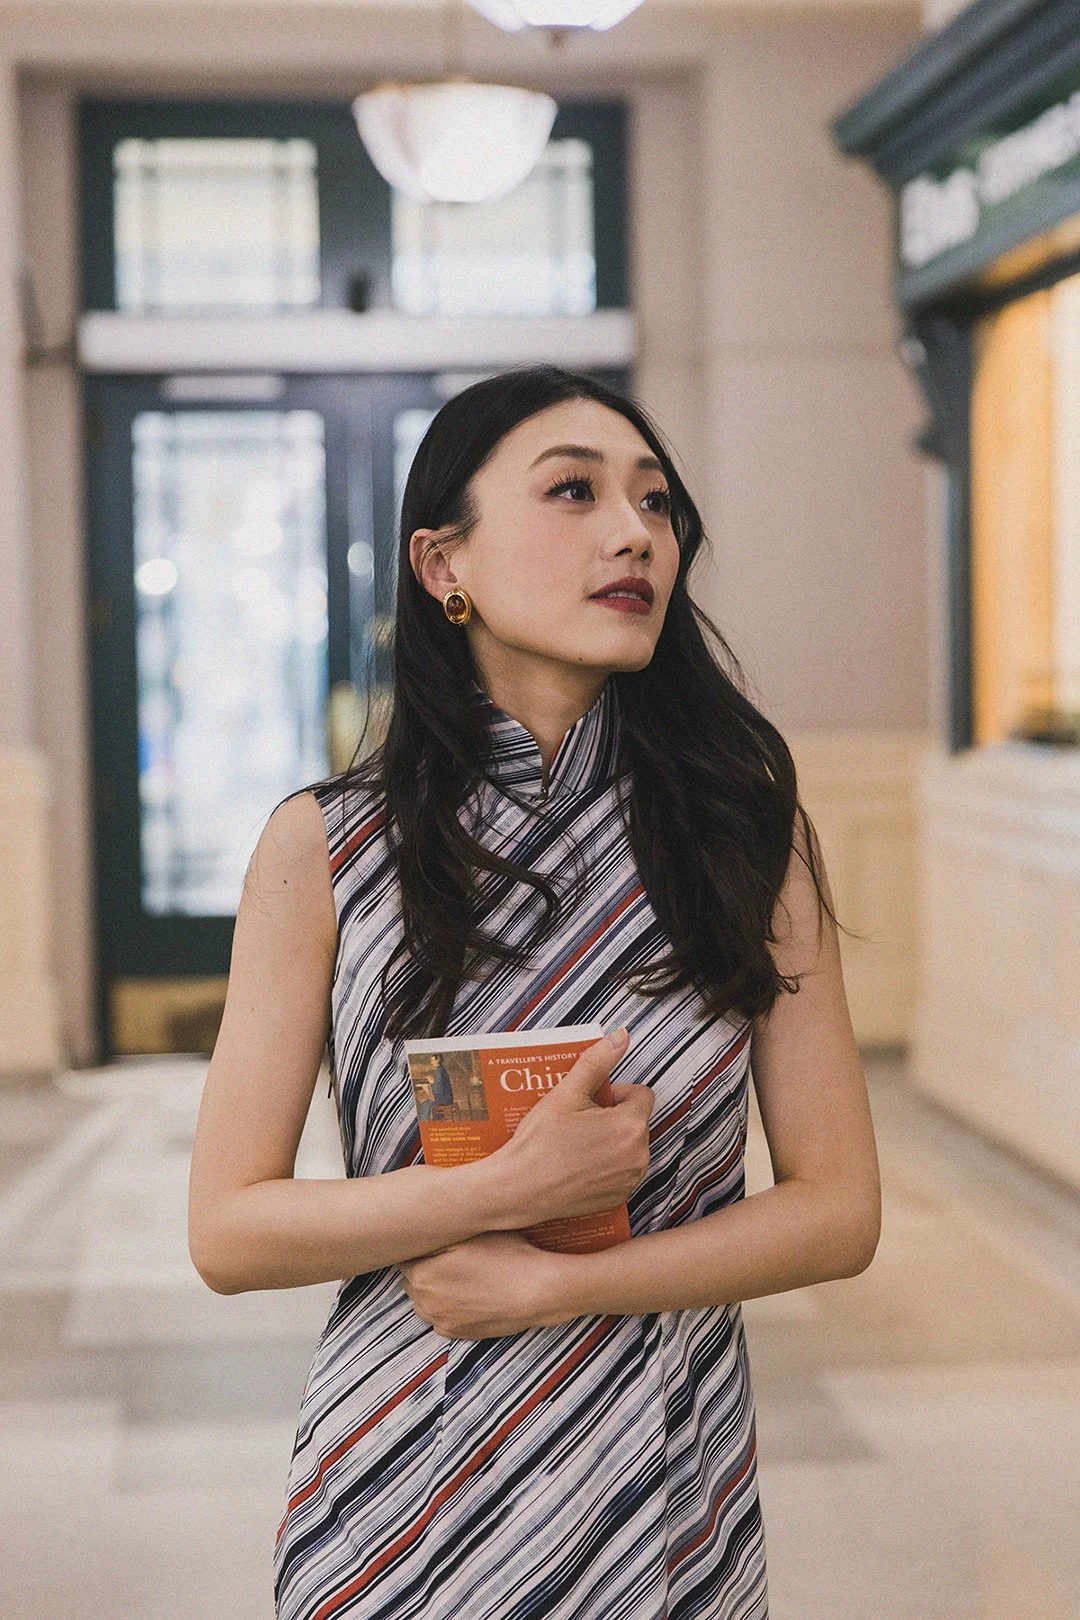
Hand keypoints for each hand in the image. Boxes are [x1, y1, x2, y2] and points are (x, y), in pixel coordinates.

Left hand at [397, 1231, 573, 1339]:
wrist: (536, 1291)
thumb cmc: (506, 1256)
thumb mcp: (469, 1233)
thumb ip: (435, 1235)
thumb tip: (415, 1233)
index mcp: (422, 1274)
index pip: (404, 1256)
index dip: (419, 1246)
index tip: (432, 1241)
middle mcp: (425, 1302)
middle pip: (411, 1279)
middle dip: (423, 1267)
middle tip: (448, 1255)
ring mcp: (440, 1320)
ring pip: (424, 1300)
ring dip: (433, 1288)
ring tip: (459, 1274)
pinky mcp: (456, 1333)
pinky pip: (440, 1317)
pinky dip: (447, 1306)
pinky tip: (467, 1293)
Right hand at [488, 1028, 653, 1228]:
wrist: (517, 1190)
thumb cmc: (539, 1143)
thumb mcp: (566, 1093)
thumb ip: (597, 1062)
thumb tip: (621, 1037)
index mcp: (630, 1125)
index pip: (641, 1094)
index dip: (615, 1093)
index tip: (591, 1100)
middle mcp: (639, 1155)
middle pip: (635, 1120)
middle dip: (612, 1116)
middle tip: (579, 1120)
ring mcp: (630, 1179)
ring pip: (630, 1145)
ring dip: (612, 1139)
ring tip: (577, 1142)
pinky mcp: (619, 1197)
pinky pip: (622, 1170)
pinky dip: (607, 1164)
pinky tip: (579, 1163)